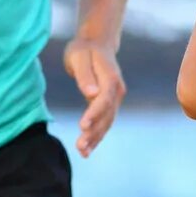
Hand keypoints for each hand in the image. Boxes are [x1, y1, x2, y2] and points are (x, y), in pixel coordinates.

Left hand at [65, 34, 124, 156]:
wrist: (96, 44)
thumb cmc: (84, 49)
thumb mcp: (79, 56)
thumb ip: (85, 75)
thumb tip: (91, 92)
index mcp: (110, 77)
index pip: (104, 99)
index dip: (95, 113)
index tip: (82, 125)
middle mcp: (117, 90)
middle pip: (107, 115)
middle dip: (94, 132)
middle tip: (80, 147)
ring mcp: (115, 98)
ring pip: (107, 122)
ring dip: (96, 138)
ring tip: (83, 152)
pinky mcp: (109, 104)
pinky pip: (104, 122)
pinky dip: (96, 136)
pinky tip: (86, 149)